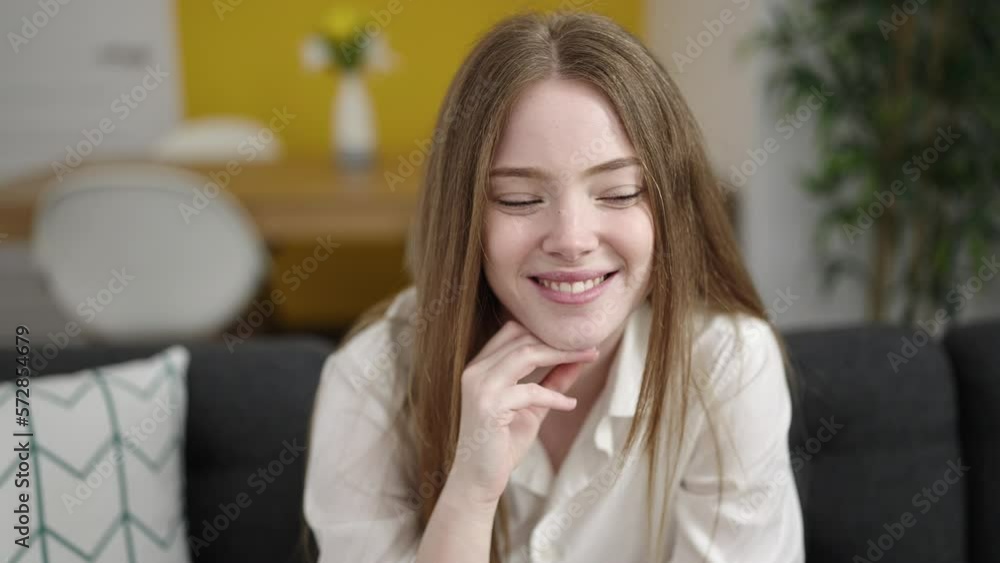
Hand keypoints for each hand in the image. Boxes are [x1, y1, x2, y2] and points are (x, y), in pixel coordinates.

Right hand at [448, 320, 597, 503]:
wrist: (479, 479)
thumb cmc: (502, 443)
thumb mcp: (532, 407)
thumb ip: (551, 381)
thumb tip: (578, 360)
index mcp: (480, 367)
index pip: (512, 330)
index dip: (544, 330)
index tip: (576, 337)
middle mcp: (476, 371)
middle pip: (522, 338)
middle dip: (559, 341)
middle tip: (591, 346)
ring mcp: (480, 386)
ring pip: (526, 355)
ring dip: (562, 355)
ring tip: (588, 359)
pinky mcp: (489, 405)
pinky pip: (530, 391)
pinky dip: (555, 395)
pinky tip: (570, 404)